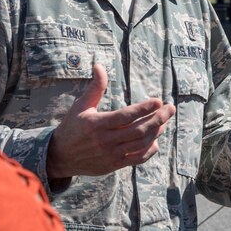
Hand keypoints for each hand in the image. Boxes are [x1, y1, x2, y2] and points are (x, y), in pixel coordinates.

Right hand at [46, 64, 175, 178]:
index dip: (144, 108)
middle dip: (158, 118)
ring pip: (140, 143)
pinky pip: (137, 158)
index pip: (126, 116)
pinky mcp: (114, 165)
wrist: (60, 156)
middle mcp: (106, 140)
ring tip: (165, 121)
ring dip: (156, 132)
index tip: (158, 101)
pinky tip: (155, 141)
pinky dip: (149, 150)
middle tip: (170, 109)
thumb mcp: (81, 105)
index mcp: (97, 124)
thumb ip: (95, 87)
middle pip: (138, 130)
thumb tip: (99, 66)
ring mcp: (111, 154)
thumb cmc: (72, 126)